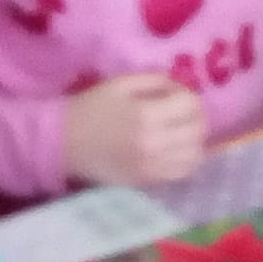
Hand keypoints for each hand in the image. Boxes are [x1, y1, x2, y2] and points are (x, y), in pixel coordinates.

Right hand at [61, 73, 207, 188]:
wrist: (65, 142)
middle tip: (182, 113)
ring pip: (195, 155)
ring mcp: (152, 166)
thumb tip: (179, 89)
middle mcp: (154, 143)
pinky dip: (185, 160)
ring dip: (194, 140)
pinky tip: (175, 151)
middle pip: (197, 130)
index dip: (187, 95)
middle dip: (194, 117)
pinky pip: (181, 173)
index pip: (190, 104)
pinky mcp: (147, 181)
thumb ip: (156, 81)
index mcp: (146, 114)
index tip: (174, 95)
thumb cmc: (93, 107)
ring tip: (181, 133)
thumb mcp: (122, 83)